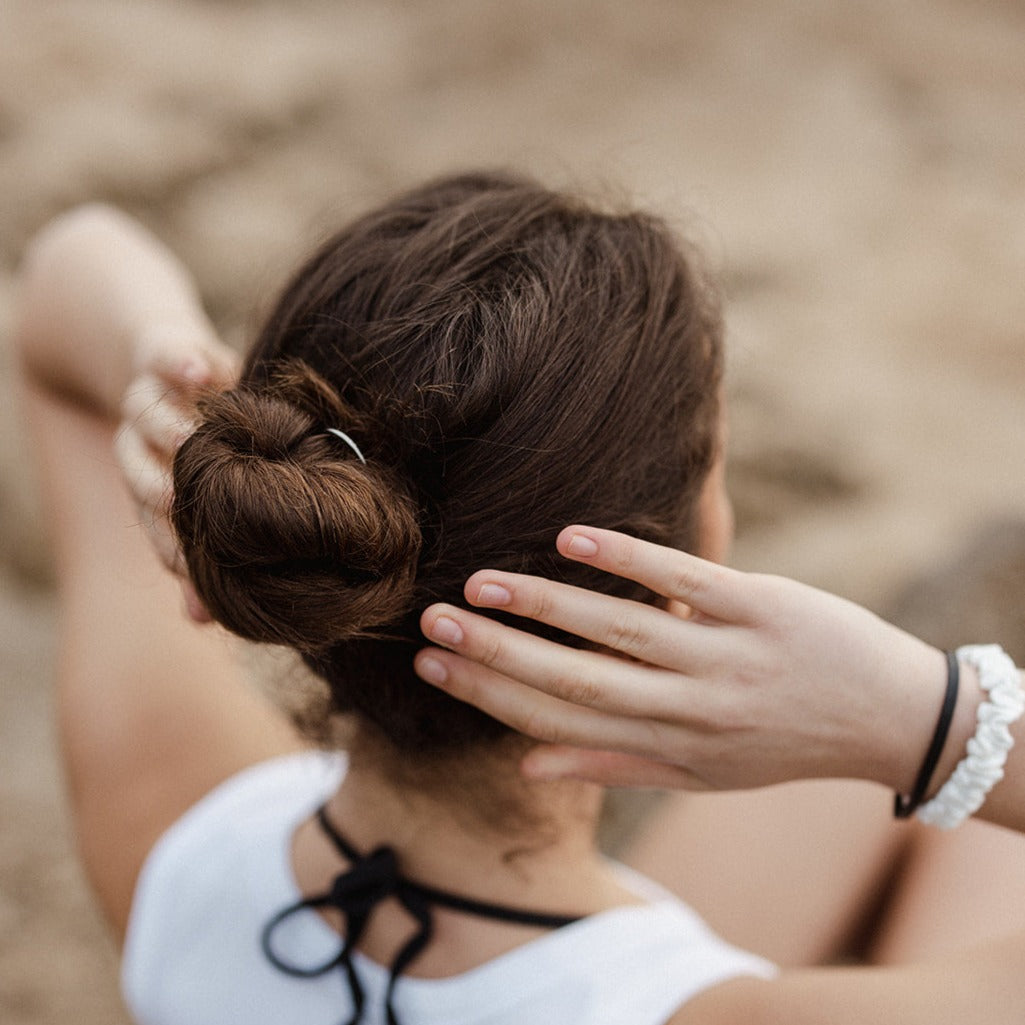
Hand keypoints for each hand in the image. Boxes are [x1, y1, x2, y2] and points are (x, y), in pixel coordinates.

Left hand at [115, 324, 238, 619]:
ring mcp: (151, 397)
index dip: (173, 547)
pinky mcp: (162, 350)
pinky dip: (179, 364)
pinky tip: (200, 375)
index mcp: (151, 481)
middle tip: (182, 507)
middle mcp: (143, 444)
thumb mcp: (204, 480)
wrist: (142, 344)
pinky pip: (165, 357)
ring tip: (192, 439)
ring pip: (146, 417)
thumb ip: (207, 543)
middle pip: (143, 473)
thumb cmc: (196, 427)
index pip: (158, 523)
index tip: (192, 570)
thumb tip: (201, 623)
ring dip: (167, 429)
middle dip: (162, 491)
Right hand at [416, 526, 945, 792]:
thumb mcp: (701, 774)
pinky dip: (627, 560)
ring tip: (480, 582)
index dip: (490, 695)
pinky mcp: (759, 606)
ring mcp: (725, 656)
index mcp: (667, 747)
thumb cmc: (781, 744)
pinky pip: (684, 579)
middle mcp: (688, 709)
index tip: (432, 664)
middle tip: (429, 621)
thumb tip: (526, 762)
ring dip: (544, 604)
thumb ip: (615, 763)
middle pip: (574, 680)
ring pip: (618, 628)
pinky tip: (572, 538)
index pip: (559, 722)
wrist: (889, 718)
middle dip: (496, 652)